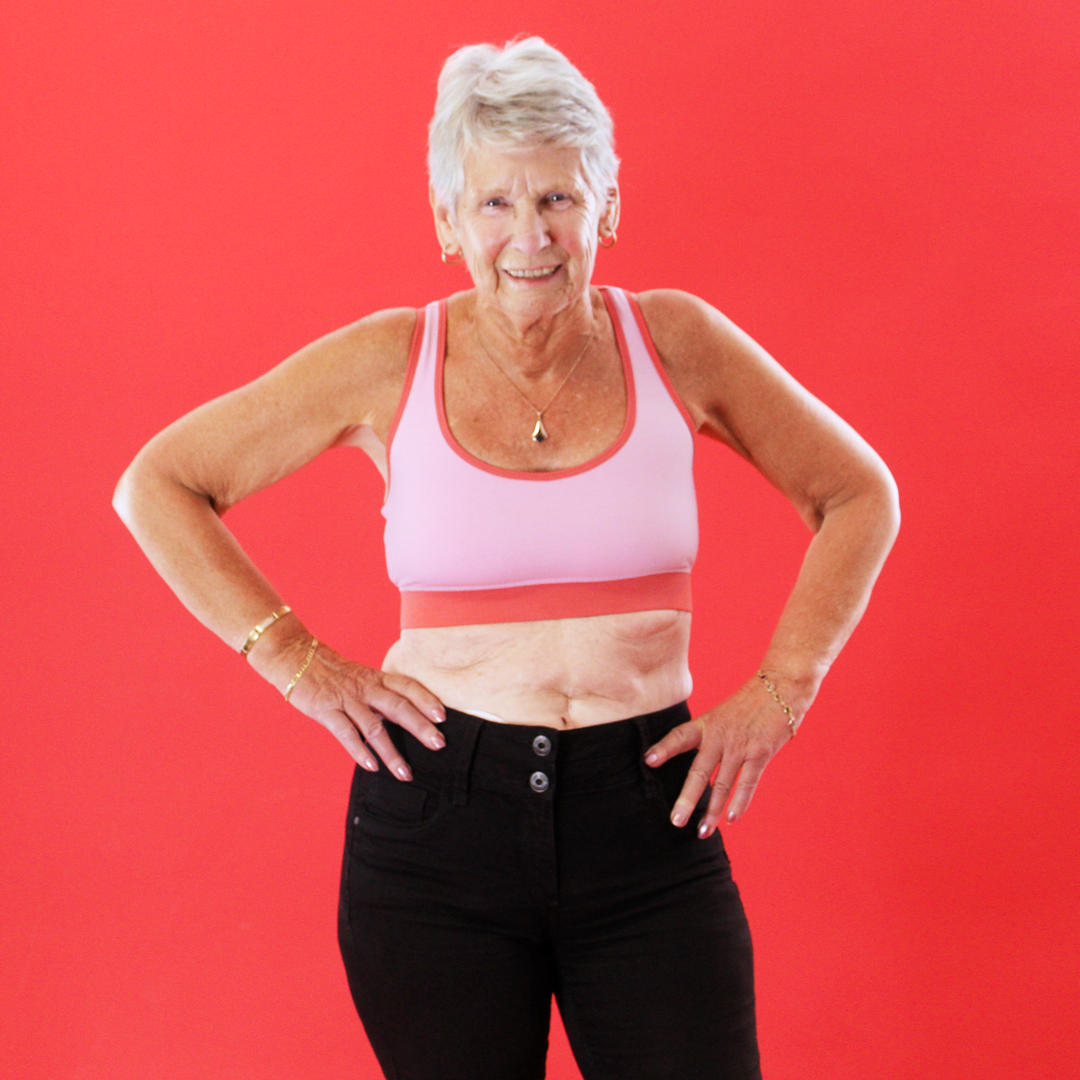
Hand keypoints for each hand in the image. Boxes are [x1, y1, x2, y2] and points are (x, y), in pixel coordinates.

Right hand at [276, 639, 446, 779]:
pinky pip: (346, 733)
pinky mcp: (326, 710)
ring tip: (405, 773)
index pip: (408, 686)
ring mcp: (346, 700)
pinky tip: (372, 767)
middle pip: (399, 707)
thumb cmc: (331, 672)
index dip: (427, 699)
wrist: (295, 657)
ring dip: (392, 752)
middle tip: (439, 744)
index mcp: (376, 678)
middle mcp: (366, 688)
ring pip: (374, 727)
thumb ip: (380, 696)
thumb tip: (405, 717)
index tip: (443, 716)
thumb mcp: (361, 678)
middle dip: (421, 726)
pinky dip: (360, 751)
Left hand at [644, 677, 798, 834]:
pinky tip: (731, 818)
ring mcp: (739, 746)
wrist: (781, 686)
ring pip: (722, 784)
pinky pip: (747, 782)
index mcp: (707, 725)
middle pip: (699, 772)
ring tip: (702, 831)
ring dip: (713, 811)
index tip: (648, 761)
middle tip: (676, 820)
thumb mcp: (723, 714)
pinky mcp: (760, 753)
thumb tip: (701, 762)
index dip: (664, 749)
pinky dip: (739, 802)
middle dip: (687, 799)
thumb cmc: (751, 703)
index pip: (680, 737)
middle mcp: (719, 737)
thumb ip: (712, 736)